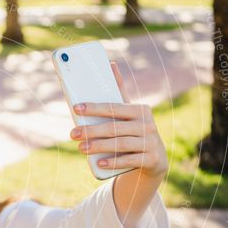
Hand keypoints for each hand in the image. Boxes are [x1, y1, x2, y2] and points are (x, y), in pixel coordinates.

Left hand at [69, 61, 168, 178]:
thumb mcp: (129, 113)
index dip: (93, 108)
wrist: (155, 159)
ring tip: (81, 148)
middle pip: (114, 127)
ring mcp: (151, 142)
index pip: (113, 107)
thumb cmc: (134, 131)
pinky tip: (99, 163)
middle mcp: (147, 125)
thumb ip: (119, 92)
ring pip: (121, 144)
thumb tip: (110, 64)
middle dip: (91, 130)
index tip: (75, 108)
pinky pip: (130, 160)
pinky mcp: (151, 159)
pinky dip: (114, 162)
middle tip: (72, 134)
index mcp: (140, 110)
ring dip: (99, 146)